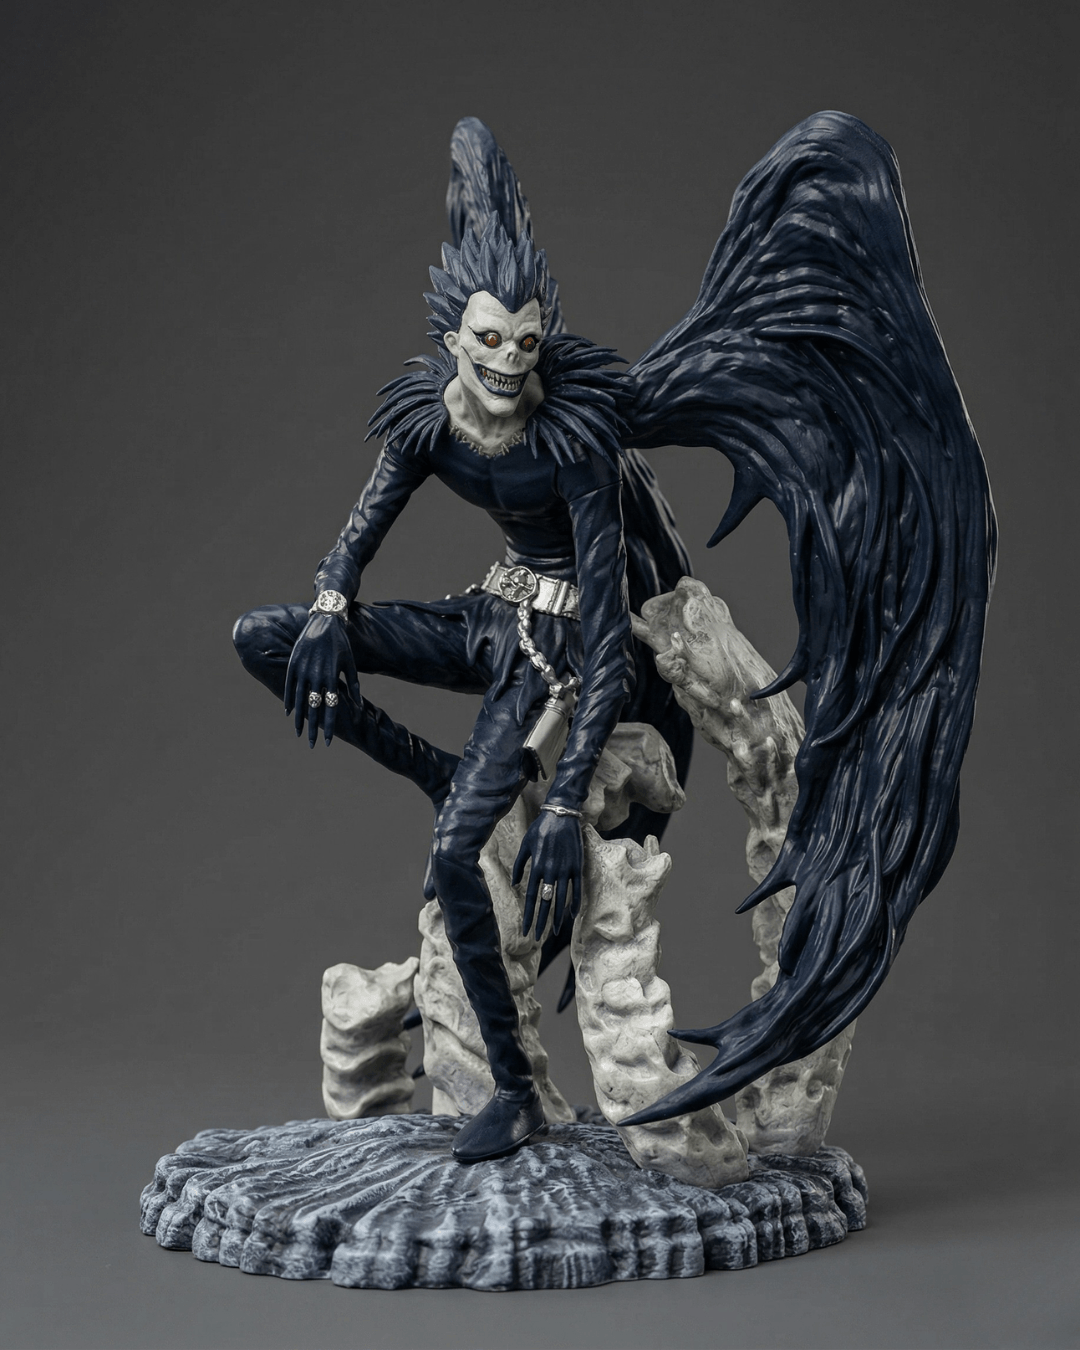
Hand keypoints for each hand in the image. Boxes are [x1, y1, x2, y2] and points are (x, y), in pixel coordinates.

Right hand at [283, 613, 360, 746]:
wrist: (325, 621)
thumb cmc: (341, 644)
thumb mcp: (350, 663)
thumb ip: (353, 685)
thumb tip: (358, 706)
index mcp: (332, 675)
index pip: (330, 707)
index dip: (329, 725)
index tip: (328, 741)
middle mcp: (316, 674)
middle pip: (313, 708)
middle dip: (313, 728)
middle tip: (312, 744)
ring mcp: (302, 668)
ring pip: (298, 699)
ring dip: (298, 719)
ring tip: (298, 733)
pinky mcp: (293, 662)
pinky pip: (288, 686)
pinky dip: (288, 701)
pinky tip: (288, 714)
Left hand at [512, 810, 582, 940]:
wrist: (561, 814)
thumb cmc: (540, 828)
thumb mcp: (525, 844)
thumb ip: (520, 865)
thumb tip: (516, 884)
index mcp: (535, 867)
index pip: (530, 897)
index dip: (528, 915)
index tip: (525, 930)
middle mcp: (550, 871)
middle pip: (545, 902)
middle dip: (541, 922)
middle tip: (538, 938)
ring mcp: (565, 869)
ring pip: (561, 899)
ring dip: (558, 917)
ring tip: (556, 932)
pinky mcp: (577, 865)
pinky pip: (576, 888)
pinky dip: (575, 902)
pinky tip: (572, 915)